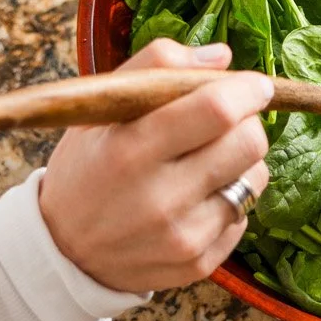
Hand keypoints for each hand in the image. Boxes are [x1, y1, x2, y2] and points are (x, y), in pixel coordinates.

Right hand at [37, 39, 272, 293]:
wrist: (63, 253)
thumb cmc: (87, 169)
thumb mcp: (99, 110)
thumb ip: (156, 66)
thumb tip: (223, 57)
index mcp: (130, 150)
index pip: (217, 110)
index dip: (247, 89)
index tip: (253, 84)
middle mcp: (159, 199)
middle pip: (249, 143)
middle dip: (247, 122)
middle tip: (227, 122)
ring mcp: (182, 237)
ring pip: (256, 179)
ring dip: (242, 162)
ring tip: (206, 162)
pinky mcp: (199, 263)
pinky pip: (244, 216)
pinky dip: (229, 198)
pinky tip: (197, 198)